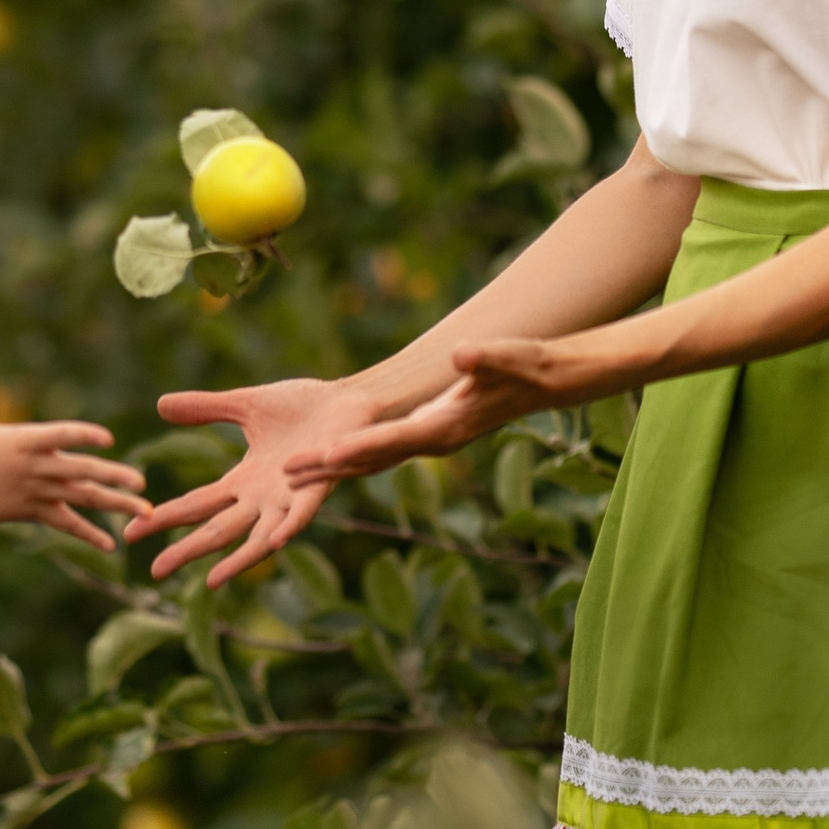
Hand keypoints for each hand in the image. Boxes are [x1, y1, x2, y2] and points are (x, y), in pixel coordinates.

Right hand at [0, 353, 145, 550]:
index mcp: (23, 443)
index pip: (58, 436)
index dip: (82, 435)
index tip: (107, 437)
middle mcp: (36, 470)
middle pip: (79, 471)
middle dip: (111, 476)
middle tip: (141, 480)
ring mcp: (40, 493)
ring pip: (82, 498)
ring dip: (115, 504)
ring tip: (146, 510)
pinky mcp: (38, 512)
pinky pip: (68, 524)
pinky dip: (89, 533)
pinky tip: (113, 545)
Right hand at [122, 377, 361, 585]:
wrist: (350, 400)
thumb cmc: (304, 407)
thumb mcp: (245, 406)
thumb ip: (206, 408)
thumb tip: (160, 405)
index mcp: (244, 481)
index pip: (197, 504)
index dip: (165, 517)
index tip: (132, 530)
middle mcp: (264, 499)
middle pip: (218, 530)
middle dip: (186, 550)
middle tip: (154, 571)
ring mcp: (291, 498)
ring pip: (258, 537)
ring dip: (235, 560)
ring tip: (210, 582)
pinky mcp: (320, 487)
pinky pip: (303, 513)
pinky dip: (289, 526)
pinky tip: (275, 541)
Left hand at [288, 323, 662, 484]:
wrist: (544, 381)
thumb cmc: (525, 365)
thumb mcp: (505, 356)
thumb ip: (483, 358)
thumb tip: (461, 354)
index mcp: (445, 427)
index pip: (392, 441)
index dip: (356, 448)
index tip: (323, 457)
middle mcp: (432, 442)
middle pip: (372, 459)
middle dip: (329, 468)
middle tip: (285, 473)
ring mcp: (429, 441)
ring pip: (372, 460)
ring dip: (333, 467)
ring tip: (288, 473)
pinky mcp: (428, 434)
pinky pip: (382, 451)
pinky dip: (353, 457)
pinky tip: (325, 459)